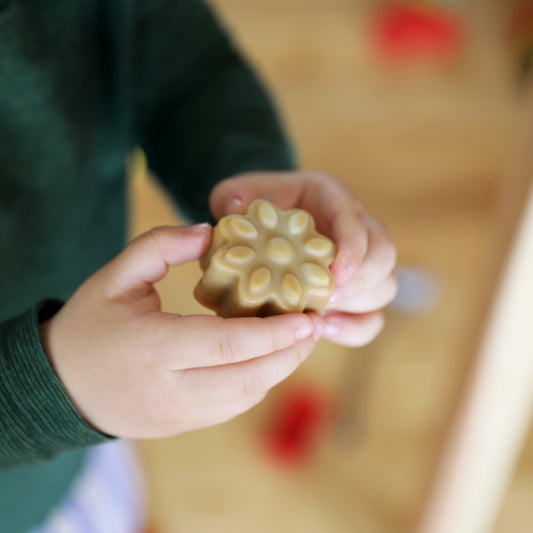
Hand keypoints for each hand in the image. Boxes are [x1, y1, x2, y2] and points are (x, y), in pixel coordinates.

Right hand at [40, 225, 321, 437]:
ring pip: (247, 395)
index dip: (275, 333)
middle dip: (290, 353)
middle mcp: (172, 389)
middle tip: (315, 326)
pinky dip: (259, 382)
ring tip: (300, 340)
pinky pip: (234, 406)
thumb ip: (160, 246)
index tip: (308, 318)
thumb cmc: (88, 326)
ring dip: (280, 369)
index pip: (229, 344)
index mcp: (154, 349)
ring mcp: (179, 414)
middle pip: (249, 376)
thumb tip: (209, 231)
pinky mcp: (183, 425)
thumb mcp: (115, 276)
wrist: (60, 385)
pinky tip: (269, 358)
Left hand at [210, 171, 397, 346]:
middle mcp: (354, 229)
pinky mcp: (352, 294)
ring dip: (358, 305)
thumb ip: (233, 196)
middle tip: (326, 301)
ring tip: (321, 318)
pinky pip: (371, 317)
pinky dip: (355, 328)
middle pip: (384, 255)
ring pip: (384, 286)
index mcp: (331, 198)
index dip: (353, 247)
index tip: (334, 274)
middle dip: (360, 281)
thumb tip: (235, 208)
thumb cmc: (254, 208)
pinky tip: (327, 331)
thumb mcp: (238, 194)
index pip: (356, 218)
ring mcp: (358, 264)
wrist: (260, 226)